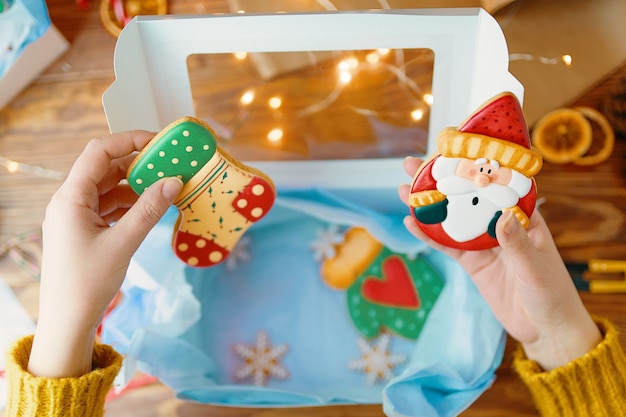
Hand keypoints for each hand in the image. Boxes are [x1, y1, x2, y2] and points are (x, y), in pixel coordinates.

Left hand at [28, 131, 182, 377]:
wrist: (67, 321)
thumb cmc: (88, 282)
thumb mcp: (123, 243)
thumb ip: (149, 210)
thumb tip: (174, 182)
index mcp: (70, 197)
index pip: (99, 152)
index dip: (129, 141)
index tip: (159, 143)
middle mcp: (69, 201)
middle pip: (105, 169)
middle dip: (137, 165)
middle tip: (169, 166)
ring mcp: (75, 216)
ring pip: (109, 188)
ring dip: (136, 186)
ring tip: (165, 188)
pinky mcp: (82, 230)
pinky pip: (108, 207)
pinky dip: (129, 205)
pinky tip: (150, 209)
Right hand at [398, 156, 600, 370]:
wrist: (543, 327)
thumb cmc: (551, 291)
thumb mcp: (536, 265)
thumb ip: (517, 242)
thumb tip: (500, 217)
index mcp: (521, 216)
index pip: (495, 184)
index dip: (473, 167)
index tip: (451, 152)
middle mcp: (499, 224)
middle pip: (466, 197)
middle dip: (439, 181)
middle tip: (413, 165)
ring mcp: (483, 243)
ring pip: (451, 218)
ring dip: (427, 205)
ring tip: (403, 189)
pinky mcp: (471, 262)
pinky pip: (446, 246)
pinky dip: (427, 236)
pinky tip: (410, 223)